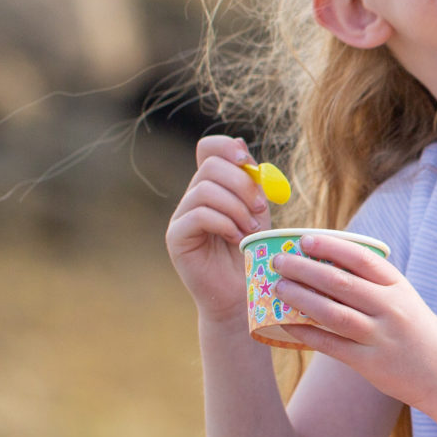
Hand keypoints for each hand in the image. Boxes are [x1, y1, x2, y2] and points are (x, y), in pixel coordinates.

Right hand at [164, 135, 273, 324]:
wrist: (244, 294)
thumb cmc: (254, 252)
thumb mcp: (259, 210)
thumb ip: (252, 181)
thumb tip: (240, 143)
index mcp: (214, 186)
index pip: (208, 148)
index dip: (226, 147)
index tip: (247, 161)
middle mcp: (193, 197)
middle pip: (210, 167)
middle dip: (242, 185)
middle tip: (260, 209)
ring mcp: (181, 217)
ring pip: (206, 190)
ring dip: (237, 209)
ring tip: (250, 231)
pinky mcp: (176, 237)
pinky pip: (199, 215)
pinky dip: (225, 223)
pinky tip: (237, 239)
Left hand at [269, 234, 436, 406]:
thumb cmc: (415, 331)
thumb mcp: (404, 299)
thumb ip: (374, 284)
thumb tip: (325, 267)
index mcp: (398, 286)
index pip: (361, 258)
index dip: (331, 247)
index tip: (306, 240)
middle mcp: (390, 307)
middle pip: (340, 283)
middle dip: (305, 269)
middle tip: (279, 261)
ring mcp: (380, 335)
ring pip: (332, 313)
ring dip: (300, 298)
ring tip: (278, 288)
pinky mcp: (369, 362)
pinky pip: (330, 344)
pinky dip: (305, 332)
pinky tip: (286, 323)